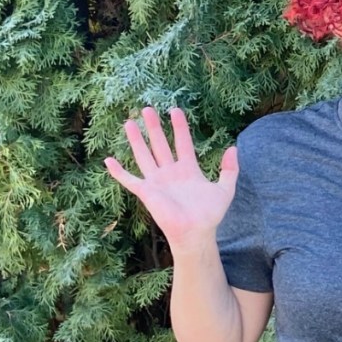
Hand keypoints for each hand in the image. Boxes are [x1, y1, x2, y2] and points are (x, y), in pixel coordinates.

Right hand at [104, 107, 238, 251]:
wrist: (197, 233)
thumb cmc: (210, 214)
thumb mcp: (225, 189)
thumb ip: (230, 169)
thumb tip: (233, 148)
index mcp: (188, 169)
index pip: (182, 142)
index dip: (179, 127)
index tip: (174, 110)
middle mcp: (171, 172)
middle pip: (160, 144)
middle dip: (153, 127)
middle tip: (146, 108)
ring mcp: (157, 182)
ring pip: (144, 156)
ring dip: (136, 140)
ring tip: (129, 122)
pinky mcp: (147, 193)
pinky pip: (129, 180)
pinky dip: (118, 172)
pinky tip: (108, 160)